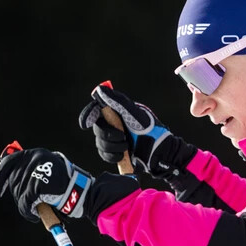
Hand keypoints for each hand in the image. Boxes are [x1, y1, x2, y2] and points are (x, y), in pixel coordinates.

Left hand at [0, 141, 137, 223]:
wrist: (83, 191)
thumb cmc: (67, 185)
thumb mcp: (48, 171)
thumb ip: (32, 170)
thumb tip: (11, 175)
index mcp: (36, 153)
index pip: (9, 162)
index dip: (0, 177)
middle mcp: (34, 158)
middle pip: (13, 180)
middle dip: (17, 194)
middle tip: (27, 204)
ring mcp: (35, 170)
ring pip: (18, 193)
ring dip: (24, 205)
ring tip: (34, 210)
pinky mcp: (37, 184)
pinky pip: (25, 202)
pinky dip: (28, 211)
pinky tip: (35, 215)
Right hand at [78, 81, 196, 180]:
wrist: (160, 153)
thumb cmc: (151, 131)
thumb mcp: (135, 114)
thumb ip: (117, 102)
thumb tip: (100, 89)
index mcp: (119, 111)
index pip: (97, 109)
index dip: (89, 114)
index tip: (85, 123)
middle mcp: (115, 123)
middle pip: (97, 128)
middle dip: (108, 135)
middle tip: (122, 137)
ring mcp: (115, 137)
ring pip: (100, 142)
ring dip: (112, 147)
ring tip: (126, 146)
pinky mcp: (116, 151)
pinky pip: (104, 154)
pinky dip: (112, 156)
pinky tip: (123, 155)